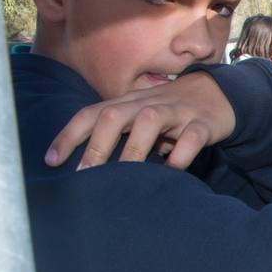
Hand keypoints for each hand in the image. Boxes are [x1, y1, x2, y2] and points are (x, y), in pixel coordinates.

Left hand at [45, 71, 235, 170]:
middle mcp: (148, 104)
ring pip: (149, 121)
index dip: (69, 136)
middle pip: (114, 115)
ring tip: (125, 177)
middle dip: (97, 145)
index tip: (52, 161)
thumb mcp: (141, 116)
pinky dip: (179, 157)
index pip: (91, 113)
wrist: (219, 94)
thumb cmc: (172, 112)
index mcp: (128, 103)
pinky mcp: (203, 124)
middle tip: (86, 176)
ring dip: (134, 149)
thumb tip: (90, 166)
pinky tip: (170, 174)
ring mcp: (177, 112)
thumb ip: (119, 133)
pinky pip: (190, 139)